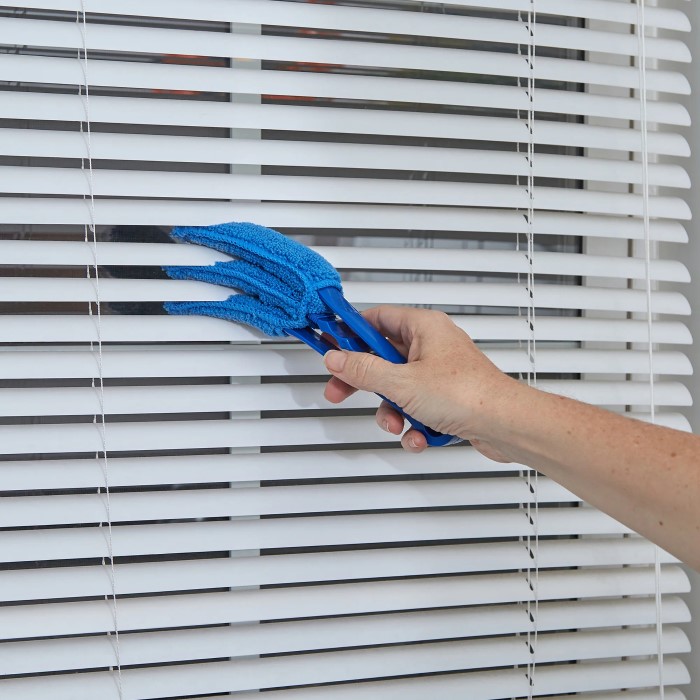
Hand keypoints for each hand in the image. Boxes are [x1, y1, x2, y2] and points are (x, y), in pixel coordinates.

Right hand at [323, 306, 515, 456]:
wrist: (507, 425)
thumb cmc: (470, 394)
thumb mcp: (402, 382)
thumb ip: (364, 370)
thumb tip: (338, 358)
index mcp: (423, 328)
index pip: (376, 319)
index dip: (349, 331)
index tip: (330, 341)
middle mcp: (432, 346)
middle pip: (382, 358)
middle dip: (364, 381)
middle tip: (342, 389)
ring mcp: (439, 374)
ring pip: (397, 389)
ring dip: (391, 411)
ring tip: (398, 422)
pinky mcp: (446, 399)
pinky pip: (416, 409)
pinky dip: (413, 425)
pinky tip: (419, 435)